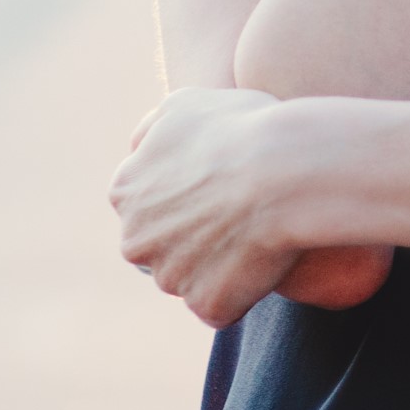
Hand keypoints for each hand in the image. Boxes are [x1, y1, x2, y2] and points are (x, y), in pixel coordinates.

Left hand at [110, 87, 391, 324]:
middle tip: (238, 206)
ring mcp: (169, 277)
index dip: (188, 190)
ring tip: (257, 227)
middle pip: (164, 243)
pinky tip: (264, 255)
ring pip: (193, 273)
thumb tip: (136, 151)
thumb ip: (150, 132)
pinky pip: (223, 301)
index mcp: (125, 190)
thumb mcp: (184, 105)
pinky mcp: (206, 304)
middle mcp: (135, 239)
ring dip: (219, 258)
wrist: (285, 171)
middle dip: (193, 231)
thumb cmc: (240, 128)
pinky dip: (241, 286)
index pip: (148, 200)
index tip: (218, 178)